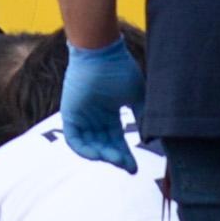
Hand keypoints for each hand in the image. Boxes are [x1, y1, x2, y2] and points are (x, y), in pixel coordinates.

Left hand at [60, 43, 141, 170]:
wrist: (100, 52)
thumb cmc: (119, 68)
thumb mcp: (136, 95)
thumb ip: (142, 115)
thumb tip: (150, 137)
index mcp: (109, 112)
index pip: (117, 139)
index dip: (126, 154)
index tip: (135, 169)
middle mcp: (95, 116)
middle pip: (105, 144)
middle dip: (116, 157)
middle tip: (128, 167)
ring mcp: (81, 116)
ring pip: (91, 144)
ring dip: (103, 155)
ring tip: (116, 160)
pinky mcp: (69, 114)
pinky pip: (74, 139)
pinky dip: (84, 150)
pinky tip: (99, 155)